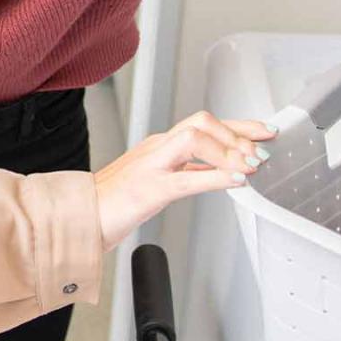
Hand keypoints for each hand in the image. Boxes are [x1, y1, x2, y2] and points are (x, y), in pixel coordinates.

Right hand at [93, 111, 274, 248]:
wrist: (77, 218)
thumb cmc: (112, 206)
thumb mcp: (156, 186)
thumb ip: (186, 175)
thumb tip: (222, 175)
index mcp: (158, 147)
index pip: (203, 125)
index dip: (238, 126)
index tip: (263, 133)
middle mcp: (156, 149)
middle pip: (202, 121)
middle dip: (238, 131)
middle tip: (261, 149)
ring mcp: (152, 166)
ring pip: (195, 138)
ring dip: (230, 150)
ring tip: (251, 164)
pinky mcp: (149, 190)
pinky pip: (188, 178)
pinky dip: (217, 176)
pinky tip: (236, 181)